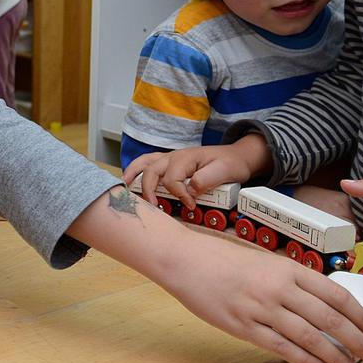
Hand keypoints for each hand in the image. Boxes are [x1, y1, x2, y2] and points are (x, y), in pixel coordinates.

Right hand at [123, 136, 269, 205]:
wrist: (238, 156)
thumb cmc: (231, 163)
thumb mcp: (224, 171)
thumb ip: (206, 179)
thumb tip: (189, 189)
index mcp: (185, 158)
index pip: (172, 180)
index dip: (179, 195)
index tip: (191, 206)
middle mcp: (174, 156)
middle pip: (151, 171)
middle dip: (148, 189)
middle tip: (153, 206)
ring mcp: (171, 158)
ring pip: (145, 163)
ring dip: (133, 174)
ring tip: (124, 186)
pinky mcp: (171, 163)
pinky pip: (149, 164)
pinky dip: (138, 170)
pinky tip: (132, 180)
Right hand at [159, 227, 362, 362]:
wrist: (186, 261)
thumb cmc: (224, 260)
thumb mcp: (264, 262)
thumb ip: (291, 281)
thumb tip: (322, 304)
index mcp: (288, 268)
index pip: (335, 294)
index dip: (358, 314)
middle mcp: (279, 288)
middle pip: (330, 319)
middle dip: (358, 341)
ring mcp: (261, 309)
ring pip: (310, 337)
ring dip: (336, 356)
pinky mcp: (243, 327)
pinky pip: (282, 348)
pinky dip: (306, 361)